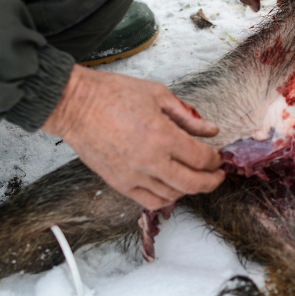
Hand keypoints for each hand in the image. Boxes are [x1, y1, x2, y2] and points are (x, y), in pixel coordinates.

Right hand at [42, 66, 224, 208]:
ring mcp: (133, 176)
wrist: (75, 105)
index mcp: (162, 136)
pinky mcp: (118, 183)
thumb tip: (211, 130)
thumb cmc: (112, 94)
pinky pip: (149, 201)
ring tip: (195, 178)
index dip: (216, 160)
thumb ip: (188, 117)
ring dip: (189, 189)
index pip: (201, 158)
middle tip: (218, 174)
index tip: (219, 156)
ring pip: (173, 195)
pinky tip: (172, 187)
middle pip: (193, 183)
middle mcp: (150, 161)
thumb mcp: (159, 95)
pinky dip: (166, 198)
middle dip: (212, 181)